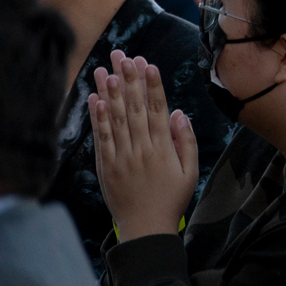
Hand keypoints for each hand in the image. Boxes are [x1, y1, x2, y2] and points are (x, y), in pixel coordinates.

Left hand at [90, 51, 198, 240]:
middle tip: (123, 57)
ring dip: (109, 93)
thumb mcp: (190, 171)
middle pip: (133, 108)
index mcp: (162, 148)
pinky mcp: (105, 166)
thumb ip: (185, 141)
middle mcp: (140, 149)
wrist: (145, 228)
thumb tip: (179, 113)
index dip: (152, 86)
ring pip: (114, 119)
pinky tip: (95, 100)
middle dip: (128, 80)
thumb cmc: (172, 199)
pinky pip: (101, 138)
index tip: (148, 64)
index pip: (156, 110)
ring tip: (105, 70)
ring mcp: (120, 157)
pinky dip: (97, 118)